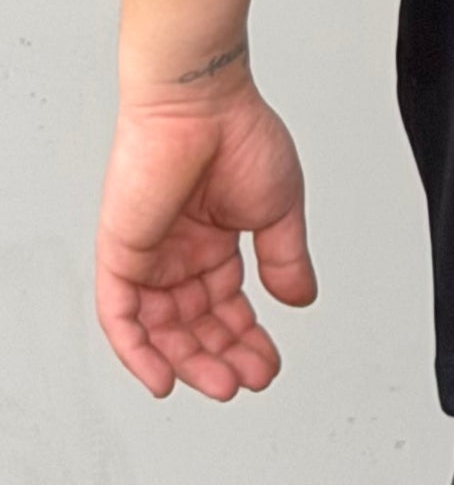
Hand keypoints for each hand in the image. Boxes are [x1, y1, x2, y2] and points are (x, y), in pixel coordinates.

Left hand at [95, 83, 316, 399]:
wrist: (202, 102)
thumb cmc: (238, 134)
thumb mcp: (279, 208)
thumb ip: (285, 258)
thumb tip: (302, 299)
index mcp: (214, 241)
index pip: (226, 306)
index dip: (248, 338)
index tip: (269, 363)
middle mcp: (178, 253)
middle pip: (195, 325)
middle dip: (222, 357)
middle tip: (248, 379)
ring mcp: (149, 255)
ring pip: (161, 329)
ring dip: (189, 361)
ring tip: (222, 382)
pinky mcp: (120, 253)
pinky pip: (120, 317)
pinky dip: (138, 352)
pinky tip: (164, 377)